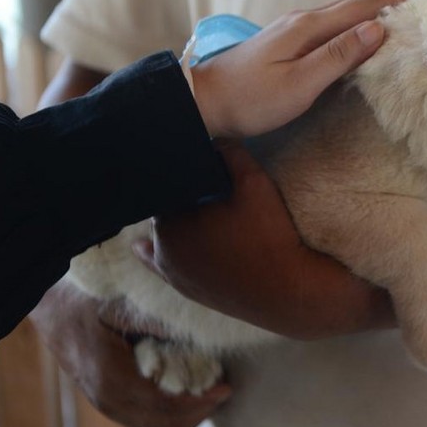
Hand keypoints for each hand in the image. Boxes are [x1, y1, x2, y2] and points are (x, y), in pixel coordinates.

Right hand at [29, 280, 230, 426]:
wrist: (49, 309)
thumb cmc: (86, 302)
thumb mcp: (120, 306)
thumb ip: (154, 321)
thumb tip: (194, 332)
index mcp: (113, 377)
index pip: (164, 405)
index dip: (198, 402)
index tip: (225, 389)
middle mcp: (108, 399)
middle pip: (162, 424)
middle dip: (198, 413)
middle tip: (224, 394)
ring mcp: (104, 404)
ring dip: (184, 425)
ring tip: (211, 409)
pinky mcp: (104, 403)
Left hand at [132, 143, 394, 339]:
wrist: (286, 291)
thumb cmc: (270, 235)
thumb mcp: (255, 183)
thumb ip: (230, 153)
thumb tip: (213, 135)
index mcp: (172, 215)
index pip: (164, 181)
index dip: (177, 168)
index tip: (189, 158)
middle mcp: (162, 243)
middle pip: (163, 205)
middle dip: (176, 191)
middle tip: (196, 179)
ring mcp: (171, 269)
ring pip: (162, 232)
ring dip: (171, 218)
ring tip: (192, 205)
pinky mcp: (184, 287)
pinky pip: (156, 265)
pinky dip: (148, 252)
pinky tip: (140, 245)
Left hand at [191, 0, 412, 137]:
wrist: (203, 102)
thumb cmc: (251, 99)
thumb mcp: (300, 84)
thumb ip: (339, 56)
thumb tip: (377, 28)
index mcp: (309, 27)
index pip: (362, 6)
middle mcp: (303, 20)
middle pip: (355, 5)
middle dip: (390, 2)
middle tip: (423, 3)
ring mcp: (293, 30)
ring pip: (343, 15)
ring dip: (373, 13)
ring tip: (401, 17)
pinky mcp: (287, 42)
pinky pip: (331, 27)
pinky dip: (354, 25)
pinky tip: (361, 36)